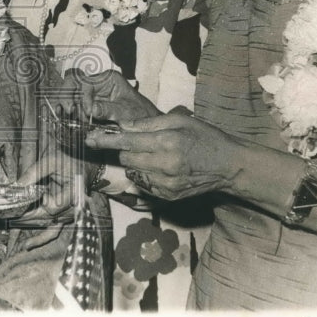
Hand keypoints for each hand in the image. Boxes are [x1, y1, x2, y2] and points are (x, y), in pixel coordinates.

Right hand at [69, 68, 162, 127]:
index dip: (84, 97)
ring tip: (69, 117)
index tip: (88, 112)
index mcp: (109, 79)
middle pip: (74, 82)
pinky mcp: (89, 105)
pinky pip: (75, 104)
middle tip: (68, 110)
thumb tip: (91, 110)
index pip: (87, 82)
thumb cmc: (140, 114)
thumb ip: (108, 109)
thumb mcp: (126, 112)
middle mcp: (98, 84)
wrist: (145, 123)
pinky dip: (71, 111)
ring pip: (71, 93)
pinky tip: (69, 118)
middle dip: (68, 95)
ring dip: (68, 104)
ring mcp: (92, 94)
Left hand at [86, 108, 235, 199]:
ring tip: (155, 155)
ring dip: (136, 163)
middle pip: (126, 158)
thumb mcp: (180, 120)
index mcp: (167, 142)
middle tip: (140, 143)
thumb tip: (123, 125)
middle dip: (126, 149)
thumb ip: (149, 124)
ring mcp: (166, 184)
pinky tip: (161, 168)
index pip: (127, 141)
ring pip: (133, 172)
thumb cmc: (205, 137)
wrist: (229, 166)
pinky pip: (144, 183)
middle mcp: (165, 165)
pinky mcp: (168, 196)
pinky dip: (145, 174)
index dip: (105, 140)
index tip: (88, 139)